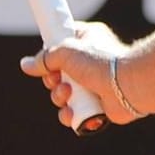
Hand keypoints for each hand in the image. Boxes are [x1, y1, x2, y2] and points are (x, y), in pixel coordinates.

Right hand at [20, 22, 142, 127]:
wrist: (129, 85)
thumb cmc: (101, 62)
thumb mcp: (66, 52)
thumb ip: (45, 58)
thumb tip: (26, 64)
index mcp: (88, 40)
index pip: (61, 44)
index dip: (51, 53)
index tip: (47, 58)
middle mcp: (91, 61)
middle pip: (57, 73)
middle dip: (52, 80)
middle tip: (58, 80)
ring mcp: (94, 83)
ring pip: (63, 94)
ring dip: (59, 97)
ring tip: (68, 94)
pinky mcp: (97, 104)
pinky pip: (73, 112)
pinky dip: (69, 114)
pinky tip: (72, 112)